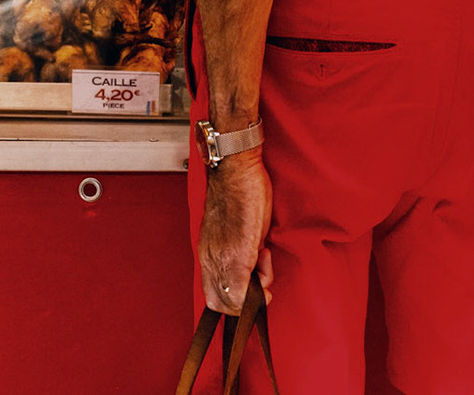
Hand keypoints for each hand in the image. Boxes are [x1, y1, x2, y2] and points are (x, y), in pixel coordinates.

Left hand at [199, 148, 273, 314]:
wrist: (234, 169)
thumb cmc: (236, 193)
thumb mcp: (230, 228)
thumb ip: (236, 249)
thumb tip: (251, 265)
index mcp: (207, 255)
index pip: (213, 297)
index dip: (235, 301)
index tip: (253, 287)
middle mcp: (210, 261)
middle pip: (220, 305)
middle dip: (245, 302)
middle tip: (261, 280)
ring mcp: (222, 259)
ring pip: (232, 301)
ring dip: (255, 289)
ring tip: (264, 259)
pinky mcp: (239, 253)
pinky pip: (244, 289)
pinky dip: (260, 284)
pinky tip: (266, 258)